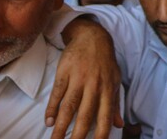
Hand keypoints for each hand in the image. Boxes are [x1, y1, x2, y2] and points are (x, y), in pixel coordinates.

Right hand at [46, 17, 123, 138]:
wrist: (92, 37)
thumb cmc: (105, 62)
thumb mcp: (115, 80)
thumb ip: (116, 104)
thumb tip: (118, 124)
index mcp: (108, 89)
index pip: (105, 116)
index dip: (101, 133)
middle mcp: (94, 86)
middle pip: (85, 115)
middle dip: (78, 135)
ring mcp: (78, 79)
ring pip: (68, 107)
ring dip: (60, 126)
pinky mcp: (65, 73)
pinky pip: (57, 94)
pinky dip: (51, 109)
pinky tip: (48, 121)